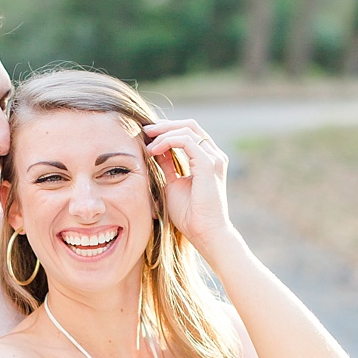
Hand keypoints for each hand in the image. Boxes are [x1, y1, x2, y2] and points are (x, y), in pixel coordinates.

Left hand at [142, 118, 235, 254]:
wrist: (203, 232)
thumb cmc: (188, 214)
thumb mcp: (172, 183)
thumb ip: (166, 165)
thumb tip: (154, 150)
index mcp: (207, 159)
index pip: (188, 132)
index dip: (167, 129)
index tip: (146, 135)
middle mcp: (213, 155)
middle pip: (189, 125)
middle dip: (164, 125)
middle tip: (144, 131)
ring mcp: (213, 158)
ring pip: (187, 130)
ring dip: (163, 133)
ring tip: (147, 144)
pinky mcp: (208, 165)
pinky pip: (187, 141)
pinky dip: (168, 141)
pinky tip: (154, 151)